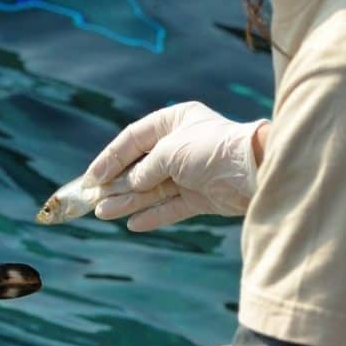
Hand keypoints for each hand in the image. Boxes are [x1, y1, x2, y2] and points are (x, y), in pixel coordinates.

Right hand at [85, 101, 268, 231]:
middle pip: (140, 167)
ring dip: (127, 201)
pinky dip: (151, 215)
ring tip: (103, 213)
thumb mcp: (169, 152)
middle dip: (116, 183)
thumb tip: (131, 184)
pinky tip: (133, 224)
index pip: (133, 139)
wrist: (253, 173)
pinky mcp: (200, 197)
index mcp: (175, 121)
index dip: (110, 158)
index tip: (92, 178)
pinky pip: (169, 207)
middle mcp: (181, 146)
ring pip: (151, 190)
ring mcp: (191, 173)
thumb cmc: (211, 150)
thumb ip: (144, 169)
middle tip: (93, 199)